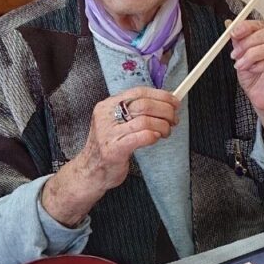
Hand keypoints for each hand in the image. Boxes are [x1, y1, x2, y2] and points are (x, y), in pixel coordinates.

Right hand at [41, 87, 179, 225]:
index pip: (139, 92)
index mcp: (108, 105)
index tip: (174, 101)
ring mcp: (108, 133)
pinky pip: (141, 137)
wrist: (90, 172)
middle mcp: (106, 116)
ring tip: (166, 132)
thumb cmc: (109, 147)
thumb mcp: (116, 123)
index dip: (161, 95)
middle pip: (144, 105)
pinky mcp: (114, 149)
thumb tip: (164, 103)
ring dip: (163, 126)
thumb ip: (135, 113)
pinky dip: (153, 136)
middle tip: (174, 119)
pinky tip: (156, 138)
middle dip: (165, 111)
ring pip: (145, 121)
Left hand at [229, 19, 263, 115]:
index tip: (233, 33)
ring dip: (252, 56)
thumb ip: (238, 42)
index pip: (262, 25)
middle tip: (235, 54)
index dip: (247, 27)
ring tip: (241, 65)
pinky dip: (260, 65)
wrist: (262, 99)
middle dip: (248, 43)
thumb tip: (229, 25)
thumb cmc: (256, 79)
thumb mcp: (242, 57)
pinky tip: (252, 69)